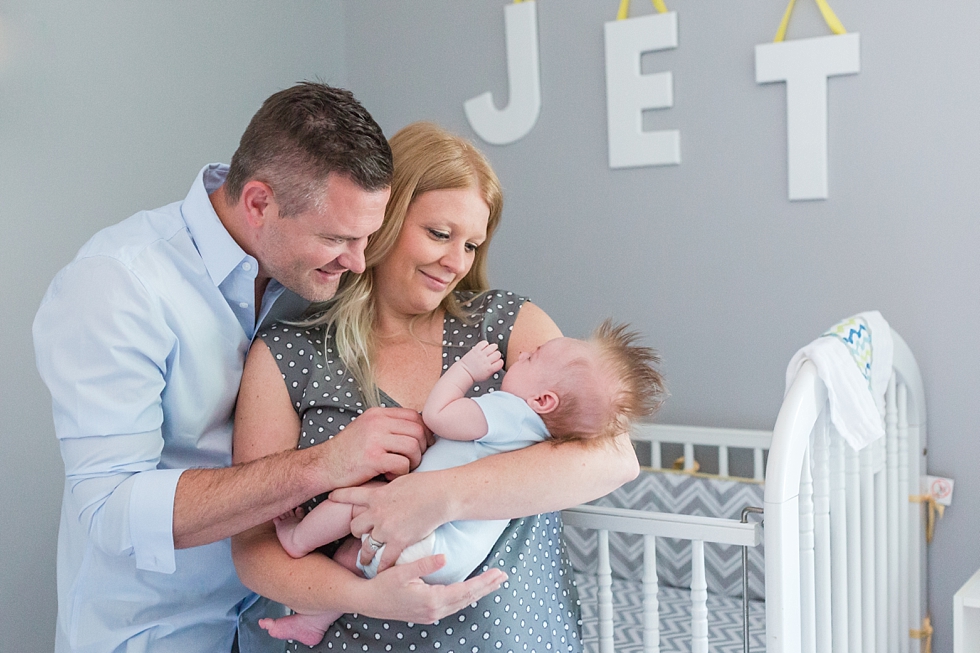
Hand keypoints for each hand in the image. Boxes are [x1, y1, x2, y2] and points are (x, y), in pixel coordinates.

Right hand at [314, 407, 427, 490]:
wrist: (322, 466)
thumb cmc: (347, 452)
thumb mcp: (366, 429)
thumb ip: (388, 426)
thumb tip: (418, 430)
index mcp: (377, 414)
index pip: (414, 416)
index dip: (424, 431)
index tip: (424, 444)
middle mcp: (377, 422)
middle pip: (417, 431)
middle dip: (421, 448)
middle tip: (413, 460)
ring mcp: (374, 439)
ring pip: (413, 447)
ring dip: (413, 461)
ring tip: (401, 468)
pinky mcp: (373, 458)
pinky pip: (403, 463)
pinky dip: (401, 473)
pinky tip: (390, 475)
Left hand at [330, 471, 449, 571]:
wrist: (440, 495)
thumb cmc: (426, 484)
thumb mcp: (401, 481)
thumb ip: (389, 489)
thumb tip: (388, 489)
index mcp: (377, 496)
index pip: (350, 495)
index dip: (339, 496)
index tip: (331, 497)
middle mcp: (377, 513)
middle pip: (355, 525)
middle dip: (357, 530)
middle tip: (361, 535)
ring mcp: (386, 528)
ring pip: (367, 544)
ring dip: (365, 553)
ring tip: (364, 560)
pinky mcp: (399, 541)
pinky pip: (386, 558)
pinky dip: (382, 566)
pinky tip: (381, 572)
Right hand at [361, 554, 506, 623]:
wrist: (366, 602)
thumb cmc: (382, 585)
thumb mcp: (401, 571)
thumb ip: (424, 564)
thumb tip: (444, 557)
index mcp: (431, 599)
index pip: (465, 591)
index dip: (484, 582)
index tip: (498, 573)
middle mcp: (434, 610)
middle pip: (468, 599)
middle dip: (486, 587)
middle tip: (503, 577)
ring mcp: (430, 615)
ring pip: (461, 604)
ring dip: (478, 593)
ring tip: (492, 583)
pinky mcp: (426, 614)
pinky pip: (452, 606)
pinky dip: (465, 598)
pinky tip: (470, 592)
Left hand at [457, 341, 503, 382]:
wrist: (465, 372)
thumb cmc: (475, 375)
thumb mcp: (487, 376)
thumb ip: (494, 370)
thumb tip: (498, 363)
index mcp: (490, 369)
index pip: (501, 362)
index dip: (500, 361)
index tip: (497, 361)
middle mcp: (486, 361)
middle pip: (498, 354)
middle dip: (497, 354)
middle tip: (493, 355)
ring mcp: (481, 355)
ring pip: (493, 347)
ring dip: (493, 348)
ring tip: (490, 350)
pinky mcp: (476, 350)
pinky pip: (484, 343)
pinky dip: (485, 344)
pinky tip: (484, 347)